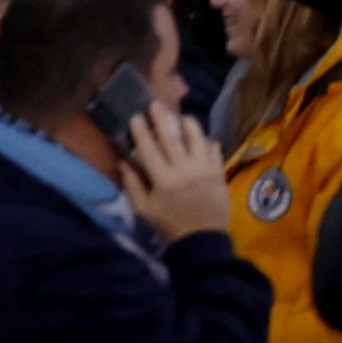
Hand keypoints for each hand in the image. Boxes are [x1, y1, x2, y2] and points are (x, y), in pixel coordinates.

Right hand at [119, 102, 235, 244]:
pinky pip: (214, 148)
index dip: (141, 131)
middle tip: (156, 104)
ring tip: (181, 117)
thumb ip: (132, 186)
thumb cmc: (170, 224)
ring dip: (188, 123)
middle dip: (162, 118)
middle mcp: (184, 170)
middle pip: (172, 137)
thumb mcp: (144, 210)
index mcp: (163, 180)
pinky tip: (200, 138)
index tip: (136, 117)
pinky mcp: (219, 171)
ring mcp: (205, 169)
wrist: (202, 238)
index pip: (149, 149)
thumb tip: (123, 163)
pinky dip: (206, 140)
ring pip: (197, 137)